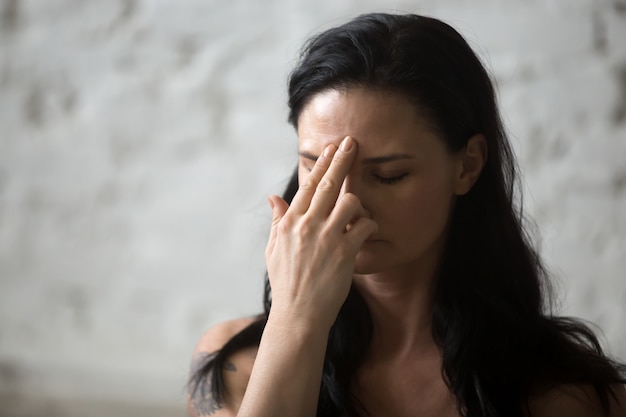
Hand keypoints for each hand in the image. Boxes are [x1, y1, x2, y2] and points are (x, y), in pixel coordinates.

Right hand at [265, 136, 377, 329]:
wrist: (298, 314)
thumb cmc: (286, 283)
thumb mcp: (273, 250)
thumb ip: (277, 221)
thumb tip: (273, 198)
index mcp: (290, 222)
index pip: (308, 186)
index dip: (321, 164)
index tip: (330, 148)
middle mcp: (307, 225)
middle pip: (329, 184)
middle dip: (342, 159)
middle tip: (352, 142)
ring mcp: (326, 237)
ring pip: (350, 201)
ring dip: (358, 204)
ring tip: (356, 215)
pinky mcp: (345, 252)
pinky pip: (364, 226)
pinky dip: (368, 226)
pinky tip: (365, 232)